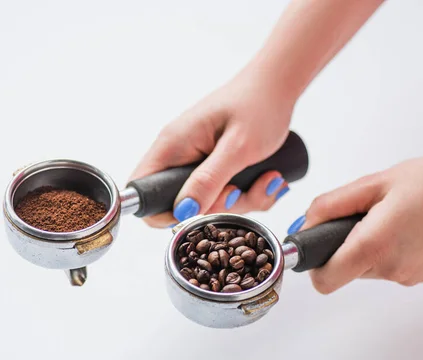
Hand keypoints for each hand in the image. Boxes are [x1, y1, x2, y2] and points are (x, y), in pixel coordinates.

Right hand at [130, 69, 293, 226]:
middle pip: (183, 204)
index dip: (163, 213)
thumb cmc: (259, 105)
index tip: (199, 213)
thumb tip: (183, 212)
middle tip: (243, 189)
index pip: (142, 190)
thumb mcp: (237, 148)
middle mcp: (181, 154)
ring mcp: (199, 160)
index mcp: (173, 145)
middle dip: (219, 206)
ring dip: (244, 198)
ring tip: (268, 176)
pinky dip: (251, 191)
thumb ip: (209, 180)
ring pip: (211, 201)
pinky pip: (227, 192)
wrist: (279, 84)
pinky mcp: (217, 164)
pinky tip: (269, 175)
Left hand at [287, 134, 422, 292]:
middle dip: (344, 245)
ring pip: (367, 269)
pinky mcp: (422, 275)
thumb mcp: (374, 183)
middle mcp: (391, 270)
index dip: (314, 264)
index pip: (325, 281)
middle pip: (345, 271)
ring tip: (390, 215)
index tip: (318, 242)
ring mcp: (409, 276)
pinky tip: (406, 224)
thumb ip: (332, 205)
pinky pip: (389, 267)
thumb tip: (305, 223)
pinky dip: (387, 249)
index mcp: (374, 246)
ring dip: (367, 246)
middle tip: (363, 213)